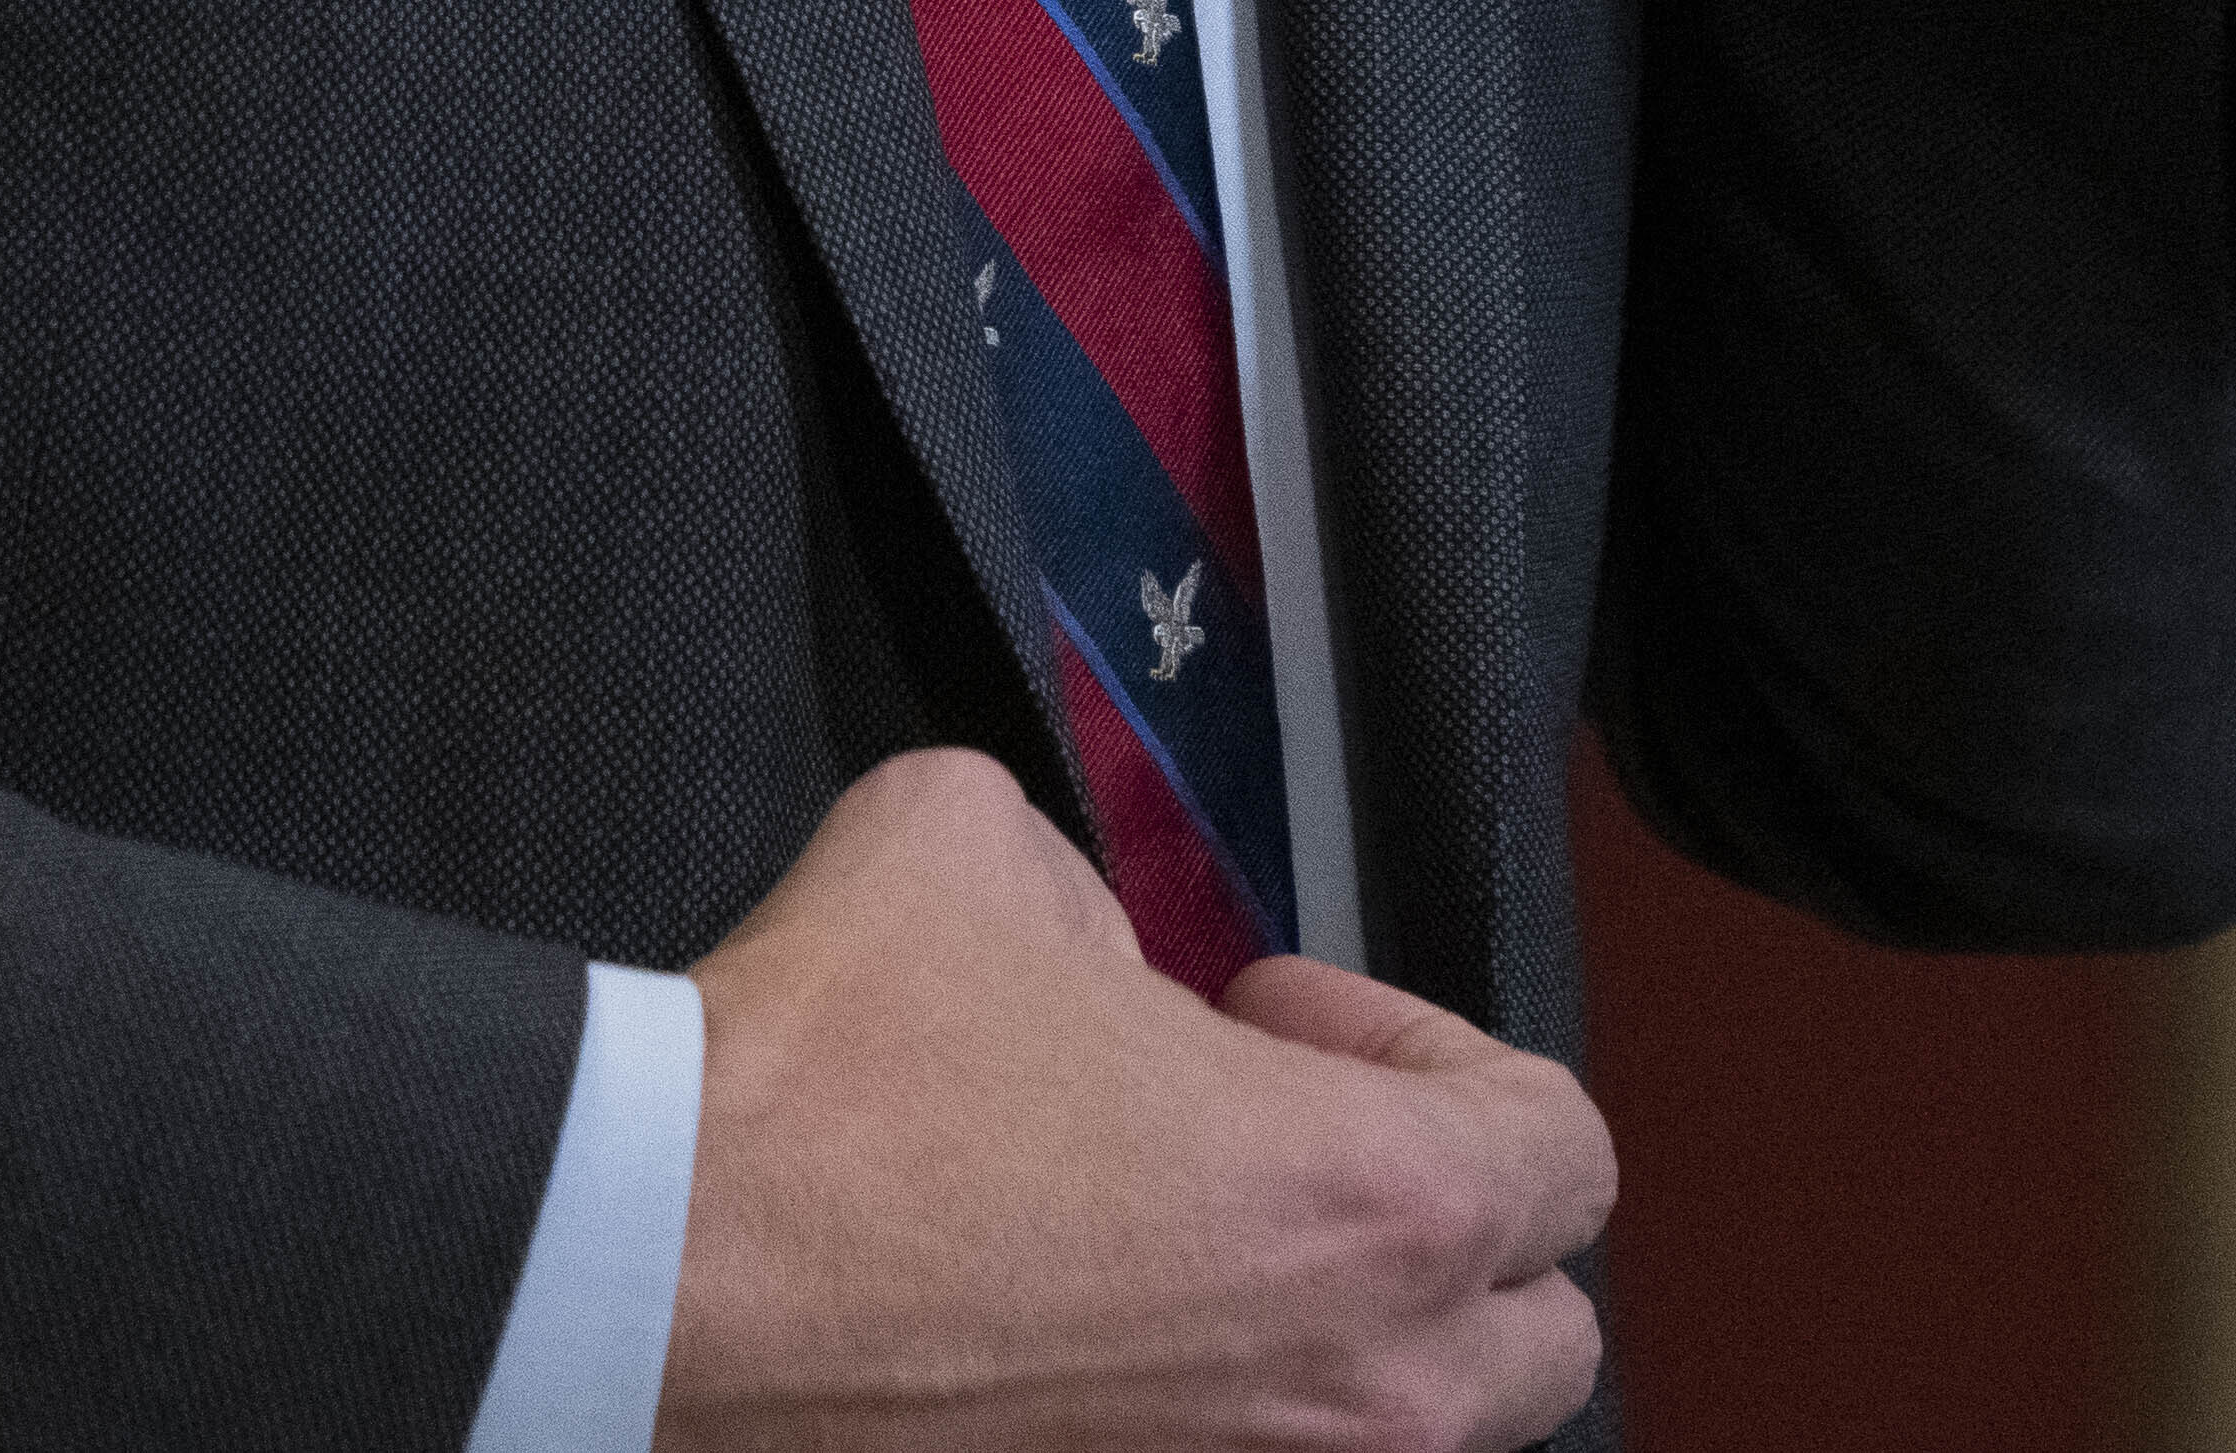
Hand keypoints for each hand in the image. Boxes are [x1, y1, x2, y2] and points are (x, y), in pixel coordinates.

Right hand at [658, 750, 1607, 1449]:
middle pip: (1543, 1336)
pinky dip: (1221, 1400)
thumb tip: (1090, 946)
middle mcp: (1354, 1389)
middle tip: (1282, 1135)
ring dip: (1348, 1330)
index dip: (1424, 1042)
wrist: (669, 1262)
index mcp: (1372, 1204)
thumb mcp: (979, 842)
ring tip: (1189, 1240)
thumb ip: (1096, 883)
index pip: (1566, 1145)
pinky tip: (1083, 1318)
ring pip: (1406, 1429)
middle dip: (1447, 1222)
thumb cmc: (836, 1078)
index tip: (1273, 1012)